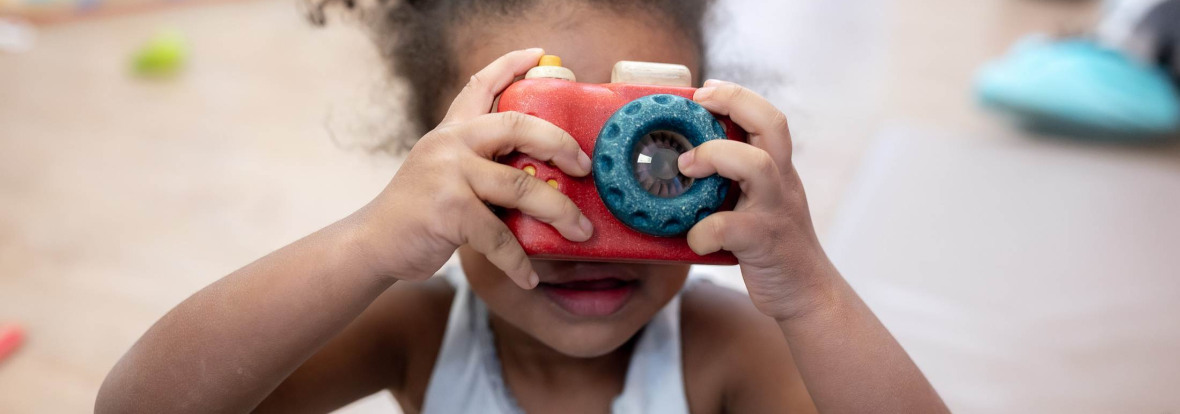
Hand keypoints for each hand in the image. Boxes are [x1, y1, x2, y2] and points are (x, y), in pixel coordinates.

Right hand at [349, 48, 593, 288]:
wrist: (372, 243)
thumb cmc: (419, 212)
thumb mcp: (443, 172)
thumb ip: (480, 164)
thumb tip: (541, 175)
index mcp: (452, 131)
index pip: (481, 85)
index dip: (511, 65)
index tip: (538, 55)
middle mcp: (451, 144)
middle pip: (517, 125)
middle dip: (560, 144)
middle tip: (585, 167)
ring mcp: (449, 175)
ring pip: (521, 188)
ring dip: (559, 212)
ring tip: (580, 231)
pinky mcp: (448, 211)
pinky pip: (499, 236)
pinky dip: (518, 261)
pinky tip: (529, 276)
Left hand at [679, 80, 837, 320]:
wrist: (807, 293)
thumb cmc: (772, 244)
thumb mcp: (761, 202)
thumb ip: (735, 179)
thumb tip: (684, 159)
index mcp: (778, 169)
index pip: (769, 117)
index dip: (737, 95)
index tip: (705, 89)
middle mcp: (781, 183)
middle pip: (772, 125)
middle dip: (734, 104)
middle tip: (698, 107)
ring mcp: (775, 210)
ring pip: (758, 166)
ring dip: (716, 156)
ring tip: (687, 166)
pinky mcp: (765, 243)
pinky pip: (730, 228)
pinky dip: (703, 231)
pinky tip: (693, 238)